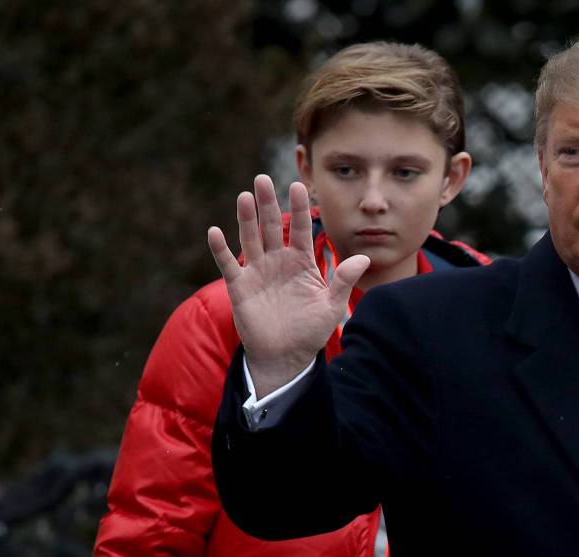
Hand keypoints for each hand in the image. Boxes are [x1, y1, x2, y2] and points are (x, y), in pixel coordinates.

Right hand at [207, 174, 369, 396]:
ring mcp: (257, 271)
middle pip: (270, 226)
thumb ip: (343, 280)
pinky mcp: (240, 286)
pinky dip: (220, 250)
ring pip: (250, 239)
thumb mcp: (331, 305)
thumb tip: (364, 258)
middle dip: (267, 203)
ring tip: (245, 196)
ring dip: (246, 219)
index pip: (299, 229)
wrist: (286, 355)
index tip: (298, 185)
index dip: (298, 208)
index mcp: (301, 262)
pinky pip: (228, 264)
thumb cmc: (310, 330)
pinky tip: (215, 232)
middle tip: (262, 178)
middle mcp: (277, 261)